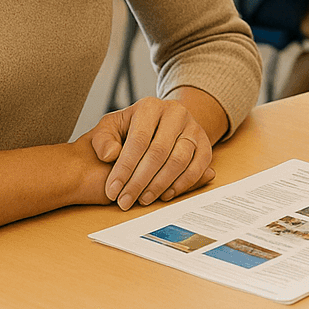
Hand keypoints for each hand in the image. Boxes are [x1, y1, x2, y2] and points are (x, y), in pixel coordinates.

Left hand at [82, 97, 216, 210]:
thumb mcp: (111, 127)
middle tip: (125, 201)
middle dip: (139, 182)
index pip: (138, 140)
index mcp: (150, 106)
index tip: (112, 191)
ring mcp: (193, 128)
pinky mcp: (205, 143)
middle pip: (159, 152)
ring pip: (179, 160)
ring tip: (143, 200)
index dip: (125, 168)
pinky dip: (182, 184)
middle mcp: (175, 113)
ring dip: (160, 185)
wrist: (162, 123)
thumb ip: (103, 140)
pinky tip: (165, 195)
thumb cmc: (131, 128)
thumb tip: (110, 155)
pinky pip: (199, 167)